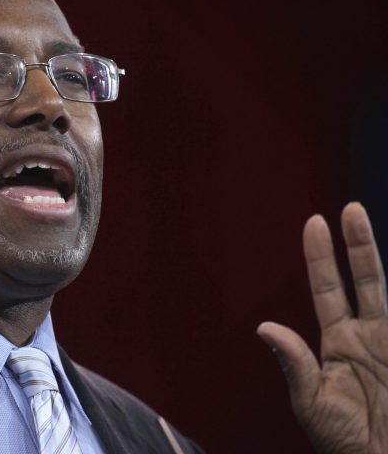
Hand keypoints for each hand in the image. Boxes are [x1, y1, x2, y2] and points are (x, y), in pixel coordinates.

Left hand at [258, 202, 387, 452]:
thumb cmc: (343, 441)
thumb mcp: (312, 401)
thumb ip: (294, 362)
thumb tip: (264, 326)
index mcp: (338, 342)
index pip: (327, 288)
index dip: (321, 256)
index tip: (315, 222)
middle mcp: (368, 336)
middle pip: (365, 279)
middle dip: (359, 244)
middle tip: (351, 209)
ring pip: (387, 290)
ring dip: (378, 259)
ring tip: (365, 219)